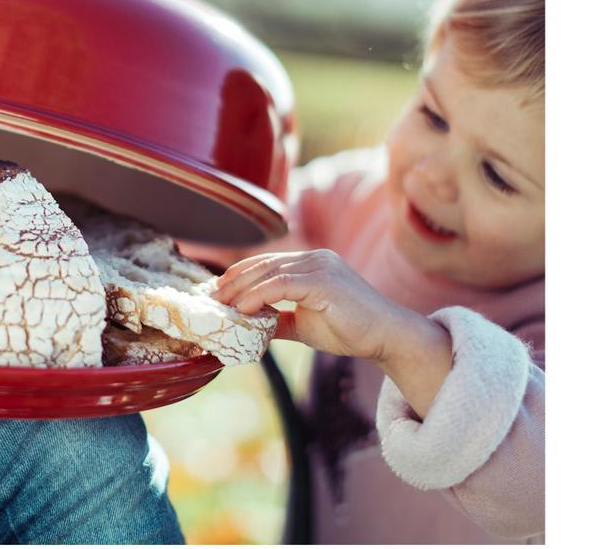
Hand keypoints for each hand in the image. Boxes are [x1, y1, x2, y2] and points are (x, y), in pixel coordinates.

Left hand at [213, 249, 412, 362]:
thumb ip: (279, 320)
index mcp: (311, 263)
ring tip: (221, 305)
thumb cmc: (350, 330)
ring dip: (240, 289)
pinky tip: (243, 309)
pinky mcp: (324, 280)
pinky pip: (282, 285)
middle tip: (211, 297)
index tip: (217, 290)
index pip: (267, 262)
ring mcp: (320, 266)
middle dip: (234, 281)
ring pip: (269, 272)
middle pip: (264, 264)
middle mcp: (315, 258)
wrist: (385, 337)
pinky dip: (258, 295)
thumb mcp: (304, 323)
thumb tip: (250, 325)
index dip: (239, 274)